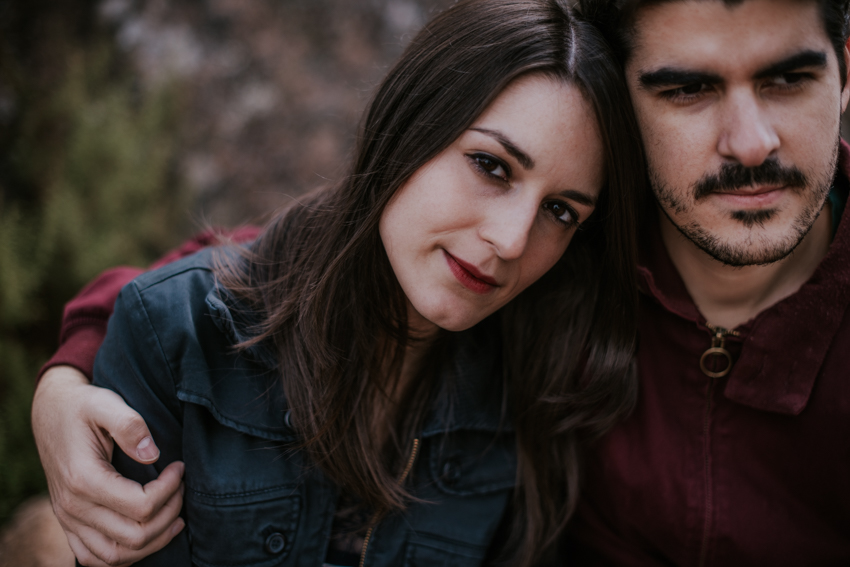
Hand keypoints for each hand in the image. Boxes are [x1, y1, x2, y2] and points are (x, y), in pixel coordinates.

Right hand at [32, 366, 184, 565]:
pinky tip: (148, 534)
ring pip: (116, 556)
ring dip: (152, 541)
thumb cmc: (82, 407)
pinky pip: (96, 558)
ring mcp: (68, 520)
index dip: (170, 489)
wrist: (52, 413)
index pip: (141, 506)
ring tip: (174, 516)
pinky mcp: (69, 524)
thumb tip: (152, 454)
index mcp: (83, 479)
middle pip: (135, 535)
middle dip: (169, 513)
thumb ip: (130, 425)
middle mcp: (72, 507)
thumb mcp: (105, 403)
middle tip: (181, 487)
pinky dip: (126, 554)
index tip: (179, 467)